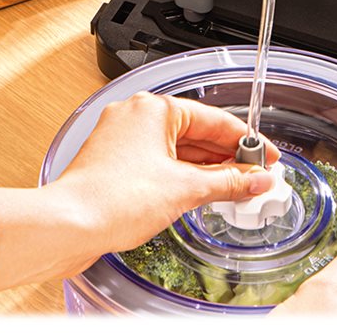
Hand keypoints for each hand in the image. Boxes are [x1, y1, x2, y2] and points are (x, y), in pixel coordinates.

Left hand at [0, 93, 279, 292]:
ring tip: (235, 188)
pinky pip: (161, 164)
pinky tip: (202, 193)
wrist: (68, 226)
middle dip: (228, 158)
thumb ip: (228, 182)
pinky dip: (184, 177)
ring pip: (179, 150)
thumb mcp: (186, 189)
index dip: (247, 142)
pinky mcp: (115, 164)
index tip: (268, 157)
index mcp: (153, 109)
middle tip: (256, 176)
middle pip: (197, 133)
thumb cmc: (111, 198)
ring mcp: (122, 141)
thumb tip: (256, 180)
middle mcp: (135, 117)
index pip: (215, 120)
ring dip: (207, 170)